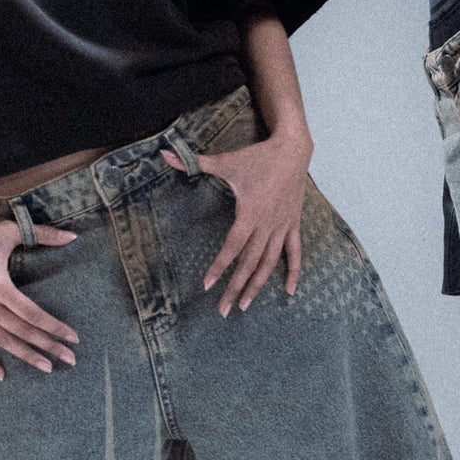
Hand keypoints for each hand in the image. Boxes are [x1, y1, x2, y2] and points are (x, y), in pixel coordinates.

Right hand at [0, 219, 78, 380]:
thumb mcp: (10, 232)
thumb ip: (43, 234)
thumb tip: (73, 236)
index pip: (32, 314)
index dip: (54, 327)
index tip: (72, 337)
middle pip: (23, 331)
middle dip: (48, 346)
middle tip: (70, 359)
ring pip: (3, 341)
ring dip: (26, 355)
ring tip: (47, 367)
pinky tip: (2, 375)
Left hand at [162, 131, 310, 315]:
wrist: (292, 150)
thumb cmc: (257, 157)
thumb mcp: (225, 160)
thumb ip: (194, 162)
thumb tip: (165, 154)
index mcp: (250, 213)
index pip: (232, 247)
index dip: (219, 266)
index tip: (207, 284)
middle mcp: (267, 224)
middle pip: (249, 263)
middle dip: (235, 287)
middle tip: (223, 309)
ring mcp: (282, 227)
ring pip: (269, 263)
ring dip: (257, 285)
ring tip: (246, 305)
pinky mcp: (293, 225)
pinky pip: (294, 253)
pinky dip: (293, 272)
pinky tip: (289, 291)